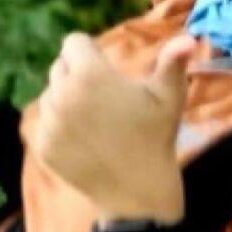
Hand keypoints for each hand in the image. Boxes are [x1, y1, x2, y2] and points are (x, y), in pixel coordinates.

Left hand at [29, 33, 204, 220]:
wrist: (138, 192)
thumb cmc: (155, 137)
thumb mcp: (169, 96)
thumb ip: (174, 62)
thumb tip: (188, 38)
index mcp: (89, 74)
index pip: (73, 42)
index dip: (90, 53)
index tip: (106, 71)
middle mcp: (62, 94)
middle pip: (59, 67)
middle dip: (77, 74)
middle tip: (103, 98)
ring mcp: (49, 122)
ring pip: (50, 95)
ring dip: (66, 100)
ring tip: (95, 120)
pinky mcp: (42, 145)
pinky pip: (44, 123)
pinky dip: (59, 127)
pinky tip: (84, 140)